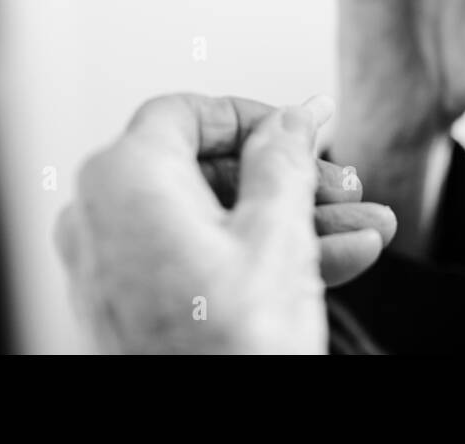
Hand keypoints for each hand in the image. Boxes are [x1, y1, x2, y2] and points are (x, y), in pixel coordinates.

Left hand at [54, 94, 394, 353]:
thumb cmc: (229, 352)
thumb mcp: (277, 233)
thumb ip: (286, 158)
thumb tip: (296, 118)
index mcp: (123, 178)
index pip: (187, 112)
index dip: (255, 117)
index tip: (304, 132)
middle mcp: (101, 218)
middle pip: (206, 171)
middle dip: (291, 181)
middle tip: (345, 191)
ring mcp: (112, 268)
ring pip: (213, 222)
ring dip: (292, 224)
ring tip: (363, 234)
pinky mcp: (130, 310)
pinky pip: (197, 262)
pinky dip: (257, 259)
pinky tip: (331, 264)